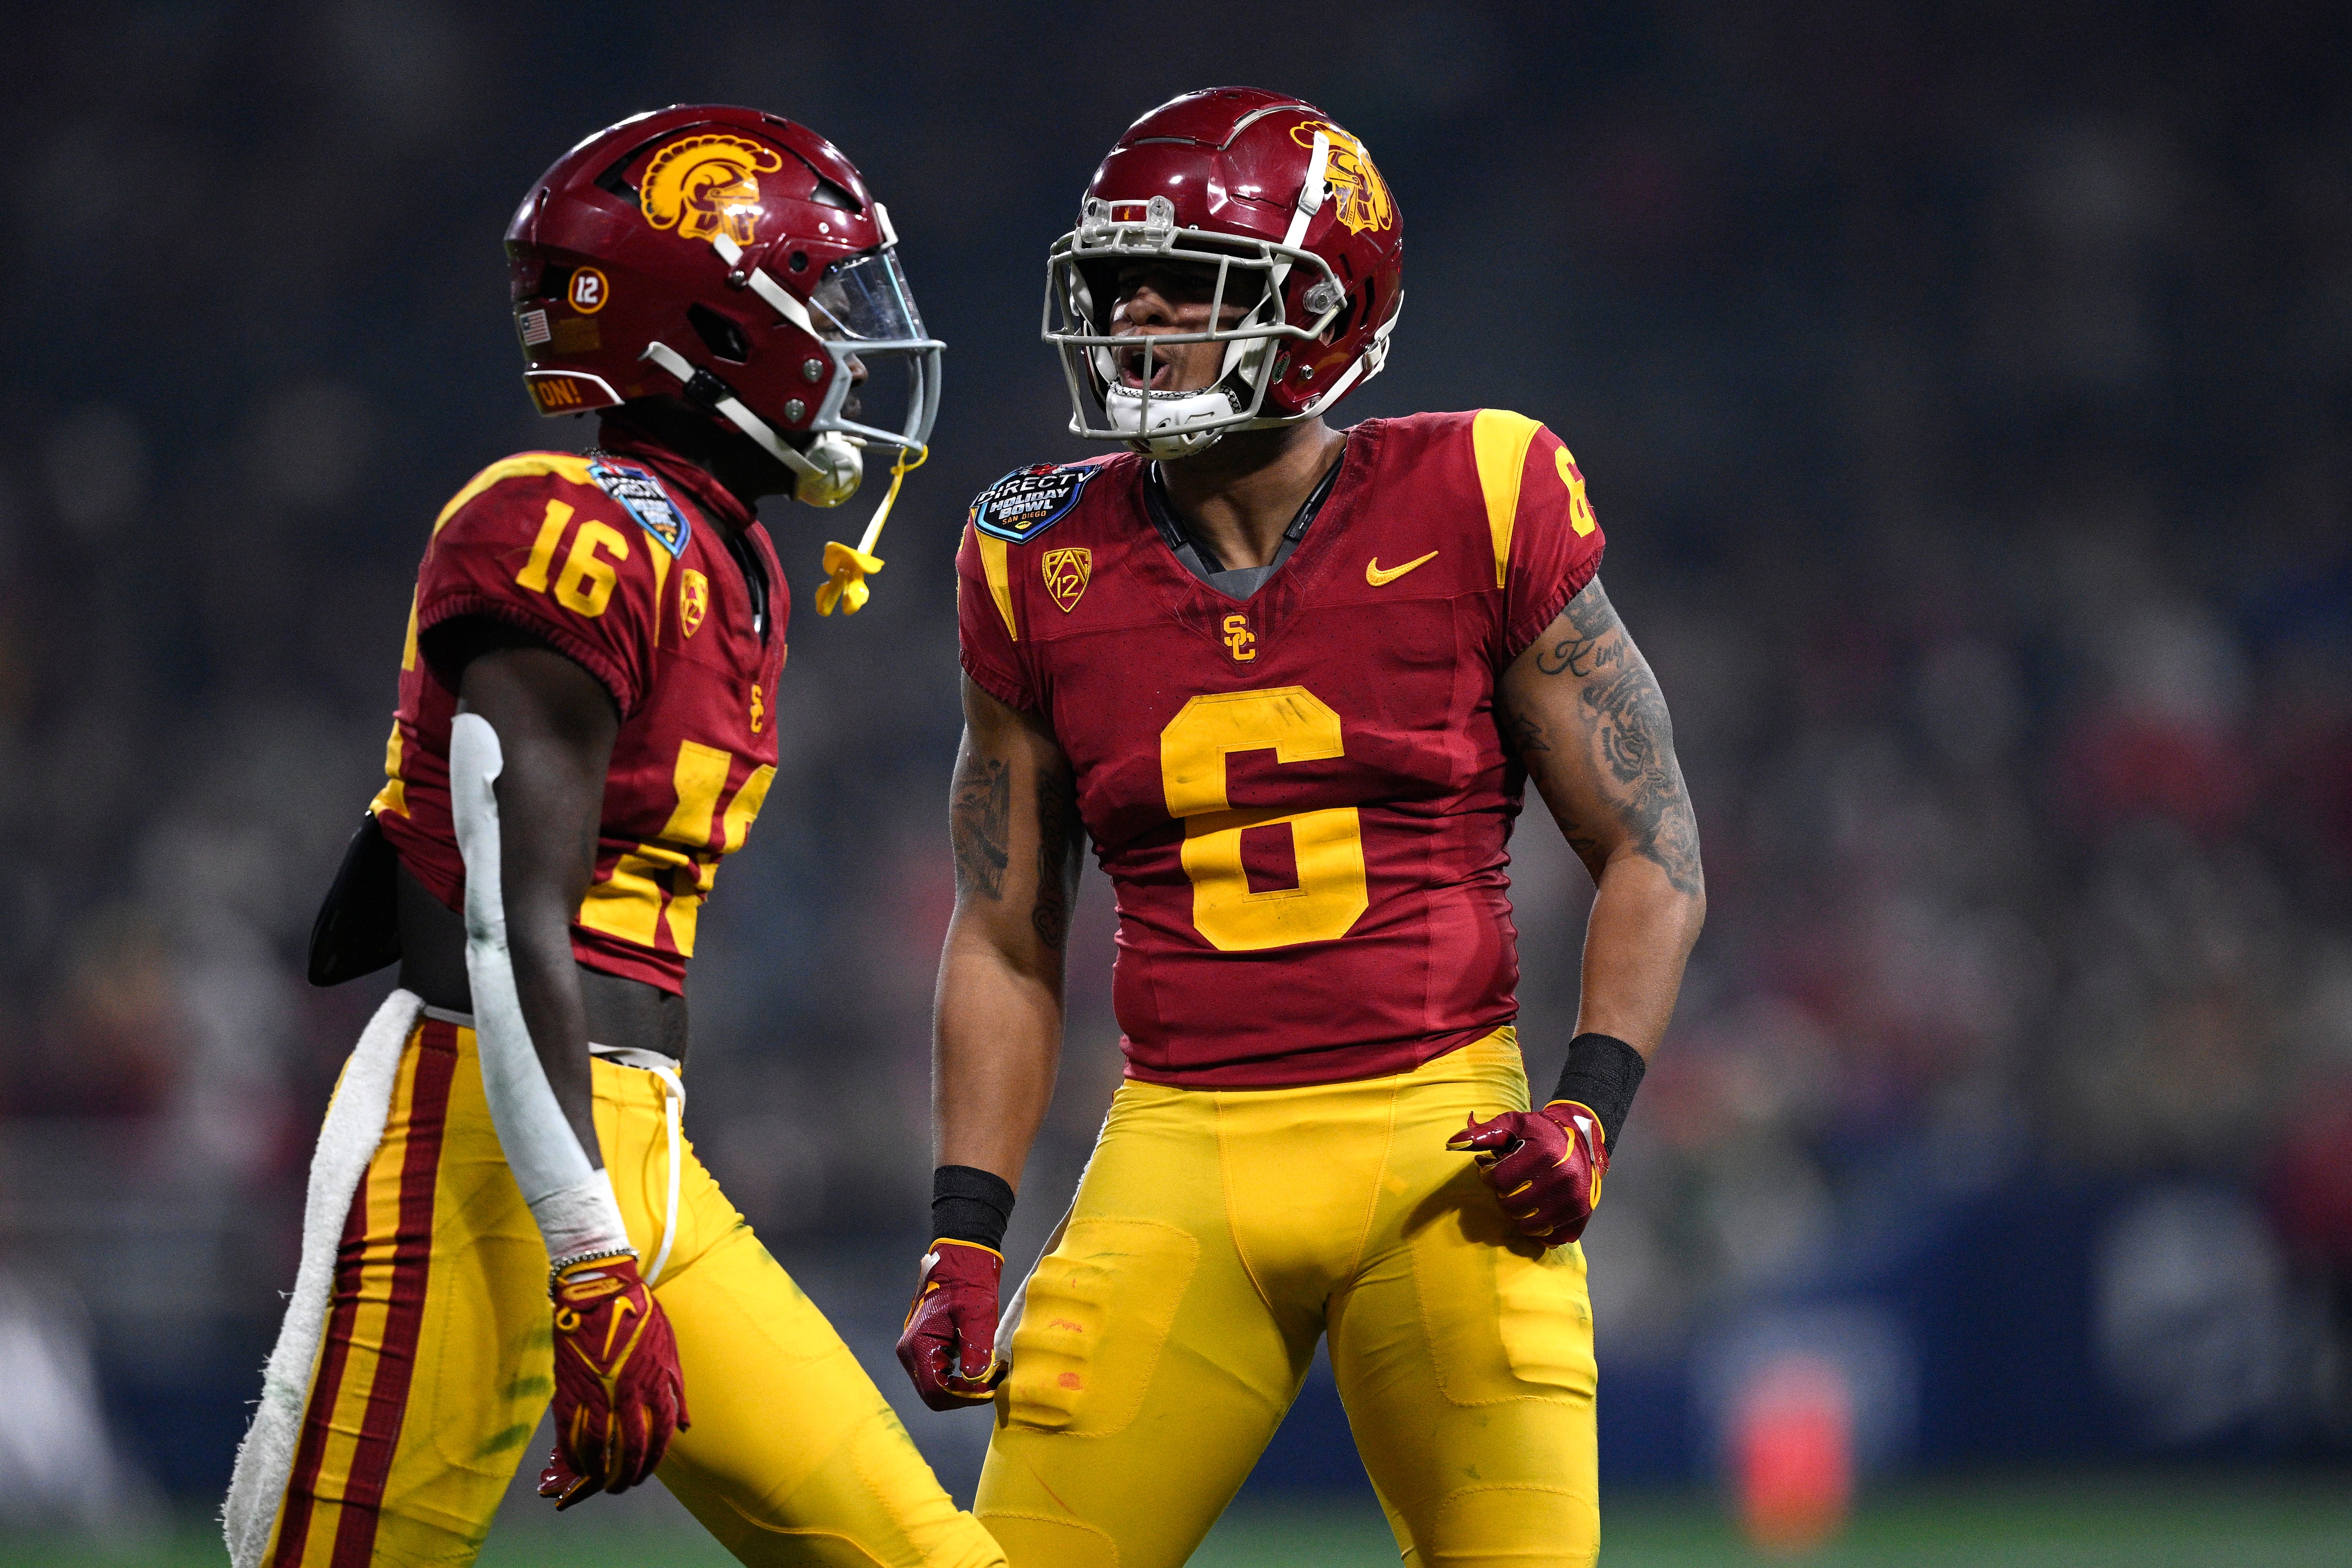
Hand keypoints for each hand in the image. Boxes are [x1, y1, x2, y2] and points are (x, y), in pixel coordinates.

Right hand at [536, 1253, 687, 1508]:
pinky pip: (571, 1432)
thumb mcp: (668, 1349)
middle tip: (623, 1486)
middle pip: (631, 1448)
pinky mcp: (568, 1389)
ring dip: (601, 1472)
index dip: (654, 1461)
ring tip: (601, 1483)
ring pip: (599, 1447)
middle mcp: (627, 1393)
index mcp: (655, 1383)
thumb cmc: (638, 1315)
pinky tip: (577, 1466)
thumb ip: (675, 1390)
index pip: (660, 1436)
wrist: (599, 1289)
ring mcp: (596, 1393)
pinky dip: (574, 1454)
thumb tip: (684, 1426)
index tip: (647, 1473)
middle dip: (628, 1474)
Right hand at [896, 1240, 1004, 1410]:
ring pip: (936, 1387)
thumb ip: (976, 1350)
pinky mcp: (923, 1348)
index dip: (964, 1397)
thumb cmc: (969, 1283)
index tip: (990, 1389)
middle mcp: (909, 1352)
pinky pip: (938, 1374)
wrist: (959, 1261)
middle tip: (993, 1384)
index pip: (935, 1391)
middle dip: (964, 1394)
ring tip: (990, 1375)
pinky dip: (958, 1378)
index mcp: (917, 1345)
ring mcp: (914, 1351)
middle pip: (934, 1394)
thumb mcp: (978, 1315)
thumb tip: (978, 1382)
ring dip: (963, 1387)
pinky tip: (980, 1367)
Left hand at [1448, 1100, 1609, 1245]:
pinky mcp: (1581, 1216)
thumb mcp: (1513, 1124)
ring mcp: (1574, 1200)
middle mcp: (1563, 1178)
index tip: (1493, 1168)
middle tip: (1511, 1182)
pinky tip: (1539, 1209)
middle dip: (1504, 1194)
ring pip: (1527, 1226)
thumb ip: (1484, 1134)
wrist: (1585, 1138)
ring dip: (1519, 1213)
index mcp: (1545, 1153)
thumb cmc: (1542, 1132)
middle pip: (1511, 1205)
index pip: (1499, 1180)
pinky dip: (1540, 1228)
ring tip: (1524, 1194)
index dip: (1489, 1175)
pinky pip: (1549, 1237)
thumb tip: (1452, 1143)